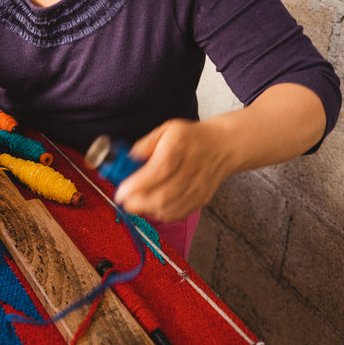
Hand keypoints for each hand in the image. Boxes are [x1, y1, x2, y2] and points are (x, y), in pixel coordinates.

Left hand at [113, 118, 230, 222]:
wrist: (222, 146)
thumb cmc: (190, 138)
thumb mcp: (165, 130)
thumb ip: (144, 146)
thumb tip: (126, 161)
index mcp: (180, 146)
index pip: (159, 170)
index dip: (138, 184)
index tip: (121, 191)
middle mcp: (191, 169)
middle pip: (163, 195)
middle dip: (137, 202)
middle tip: (124, 199)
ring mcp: (198, 188)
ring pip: (169, 208)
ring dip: (146, 209)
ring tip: (135, 202)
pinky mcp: (201, 200)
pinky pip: (177, 214)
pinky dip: (160, 214)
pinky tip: (151, 206)